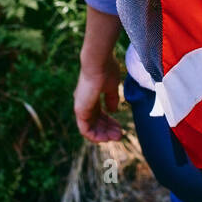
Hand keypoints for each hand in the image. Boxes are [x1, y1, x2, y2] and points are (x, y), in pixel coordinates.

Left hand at [74, 5, 124, 142]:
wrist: (98, 63)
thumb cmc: (106, 70)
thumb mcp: (112, 86)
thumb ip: (112, 99)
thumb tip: (113, 110)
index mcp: (91, 97)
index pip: (100, 114)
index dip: (110, 122)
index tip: (121, 127)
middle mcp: (85, 103)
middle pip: (96, 122)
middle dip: (108, 130)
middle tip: (120, 135)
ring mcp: (81, 107)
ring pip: (91, 128)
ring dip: (104, 135)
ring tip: (117, 137)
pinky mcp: (80, 111)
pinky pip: (85, 130)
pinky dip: (95, 136)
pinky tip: (106, 138)